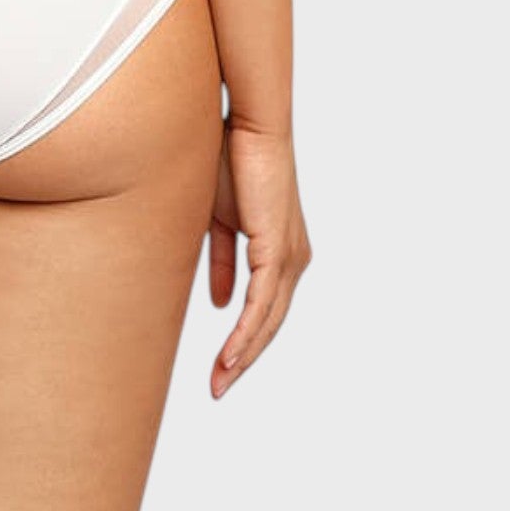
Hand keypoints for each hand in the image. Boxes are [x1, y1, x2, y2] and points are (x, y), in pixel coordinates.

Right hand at [207, 118, 311, 397]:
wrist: (246, 122)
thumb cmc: (229, 157)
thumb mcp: (217, 217)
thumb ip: (220, 259)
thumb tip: (219, 303)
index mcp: (281, 250)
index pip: (262, 307)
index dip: (242, 338)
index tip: (220, 366)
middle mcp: (293, 259)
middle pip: (269, 323)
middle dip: (243, 359)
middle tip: (218, 388)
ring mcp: (289, 256)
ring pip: (268, 321)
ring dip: (242, 356)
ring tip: (219, 383)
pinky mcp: (277, 250)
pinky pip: (261, 304)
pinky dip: (245, 333)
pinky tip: (230, 356)